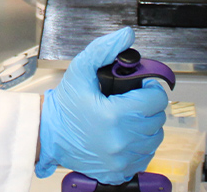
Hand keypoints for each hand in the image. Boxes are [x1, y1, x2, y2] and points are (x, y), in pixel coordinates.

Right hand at [35, 27, 167, 182]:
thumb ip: (104, 50)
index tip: (139, 88)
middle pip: (157, 118)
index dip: (149, 89)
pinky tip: (124, 135)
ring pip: (155, 138)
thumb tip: (126, 36)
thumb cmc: (65, 106)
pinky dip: (139, 145)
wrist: (49, 135)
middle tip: (131, 101)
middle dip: (147, 106)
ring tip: (128, 118)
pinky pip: (145, 156)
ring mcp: (121, 159)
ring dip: (146, 126)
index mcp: (114, 115)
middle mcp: (120, 141)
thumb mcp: (80, 70)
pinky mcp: (119, 170)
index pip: (156, 99)